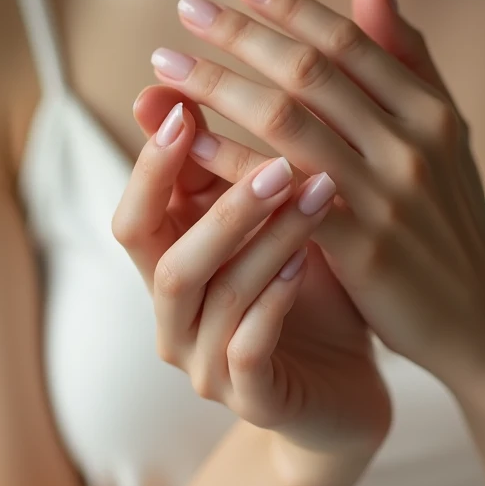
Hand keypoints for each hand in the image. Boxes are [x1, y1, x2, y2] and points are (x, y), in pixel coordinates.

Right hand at [112, 93, 391, 457]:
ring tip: (317, 192)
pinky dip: (273, 304)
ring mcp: (207, 364)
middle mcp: (176, 317)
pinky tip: (309, 263)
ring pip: (213, 297)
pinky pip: (248, 352)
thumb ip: (236, 164)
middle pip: (164, 258)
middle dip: (218, 204)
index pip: (135, 213)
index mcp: (173, 267)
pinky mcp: (252, 402)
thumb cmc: (310, 291)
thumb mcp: (272, 223)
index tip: (187, 104)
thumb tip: (199, 83)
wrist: (348, 388)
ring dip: (265, 241)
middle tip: (278, 158)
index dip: (152, 162)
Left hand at [151, 0, 484, 404]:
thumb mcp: (444, 135)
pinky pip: (283, 195)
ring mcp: (387, 196)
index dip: (291, 6)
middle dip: (241, 36)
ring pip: (287, 124)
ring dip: (219, 89)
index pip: (349, 41)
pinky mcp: (362, 249)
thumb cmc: (450, 221)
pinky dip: (233, 164)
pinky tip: (191, 145)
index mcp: (430, 111)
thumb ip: (407, 58)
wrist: (483, 319)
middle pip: (310, 73)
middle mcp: (410, 144)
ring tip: (166, 70)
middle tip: (186, 10)